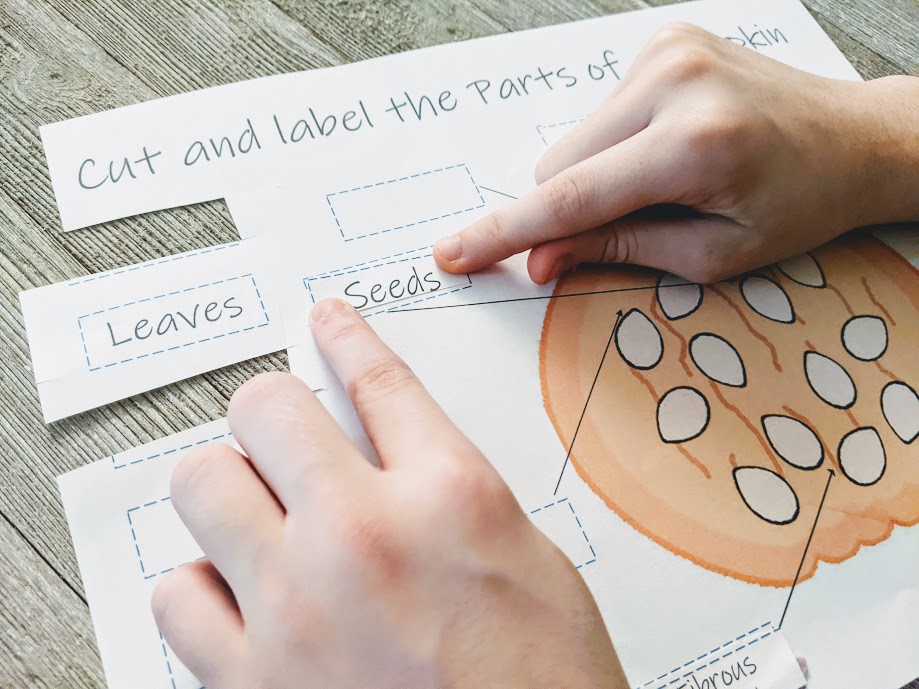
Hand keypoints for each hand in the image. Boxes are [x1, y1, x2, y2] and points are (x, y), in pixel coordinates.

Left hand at [152, 297, 626, 688]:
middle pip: (266, 408)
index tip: (326, 323)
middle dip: (274, 412)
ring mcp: (298, 610)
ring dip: (232, 491)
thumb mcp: (530, 561)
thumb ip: (452, 490)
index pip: (379, 378)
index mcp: (453, 499)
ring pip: (202, 484)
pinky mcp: (251, 682)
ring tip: (261, 517)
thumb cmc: (544, 686)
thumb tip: (393, 449)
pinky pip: (178, 594)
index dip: (346, 339)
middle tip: (284, 435)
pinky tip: (243, 596)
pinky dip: (205, 586)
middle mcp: (367, 539)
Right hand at [435, 23, 918, 283]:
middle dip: (569, 210)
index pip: (572, 197)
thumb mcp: (711, 255)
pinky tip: (667, 148)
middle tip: (627, 226)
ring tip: (663, 182)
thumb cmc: (795, 205)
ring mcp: (667, 52)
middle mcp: (675, 84)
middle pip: (561, 166)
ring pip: (574, 139)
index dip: (506, 232)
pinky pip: (599, 113)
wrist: (852, 140)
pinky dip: (616, 144)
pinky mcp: (664, 42)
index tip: (455, 251)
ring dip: (595, 175)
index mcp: (695, 146)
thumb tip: (541, 258)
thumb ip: (618, 251)